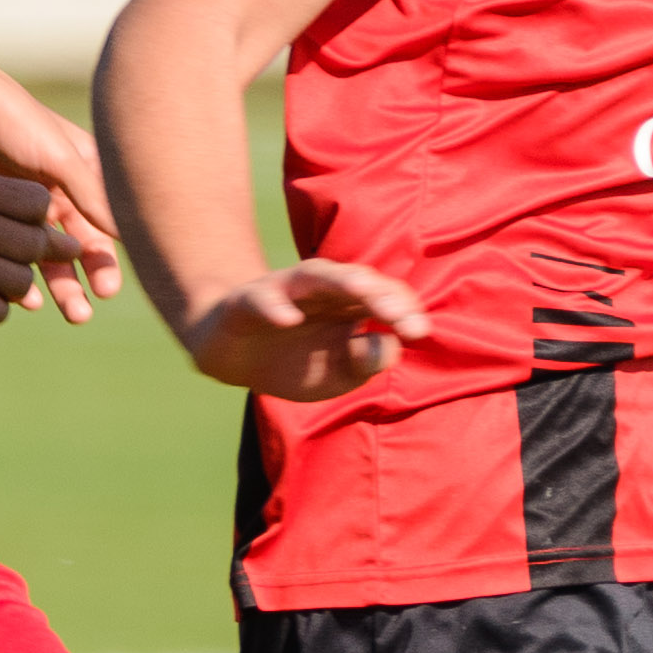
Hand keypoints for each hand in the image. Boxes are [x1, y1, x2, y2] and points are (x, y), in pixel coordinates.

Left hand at [0, 64, 122, 319]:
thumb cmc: (10, 118)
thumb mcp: (56, 155)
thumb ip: (88, 193)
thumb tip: (124, 235)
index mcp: (83, 173)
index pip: (103, 227)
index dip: (106, 260)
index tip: (105, 290)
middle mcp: (59, 191)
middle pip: (76, 247)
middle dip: (81, 282)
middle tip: (80, 316)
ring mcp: (23, 204)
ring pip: (43, 255)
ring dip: (54, 286)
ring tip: (59, 314)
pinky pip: (8, 252)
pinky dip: (15, 273)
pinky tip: (17, 296)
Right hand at [178, 258, 427, 403]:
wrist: (234, 356)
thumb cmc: (295, 360)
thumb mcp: (337, 375)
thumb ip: (365, 362)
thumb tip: (388, 346)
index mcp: (350, 305)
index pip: (385, 297)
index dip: (404, 311)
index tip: (418, 332)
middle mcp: (322, 290)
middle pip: (358, 282)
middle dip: (383, 296)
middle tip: (403, 316)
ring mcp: (285, 292)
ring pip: (316, 277)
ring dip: (341, 282)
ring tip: (364, 292)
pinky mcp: (247, 302)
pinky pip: (262, 299)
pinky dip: (275, 306)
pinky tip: (288, 318)